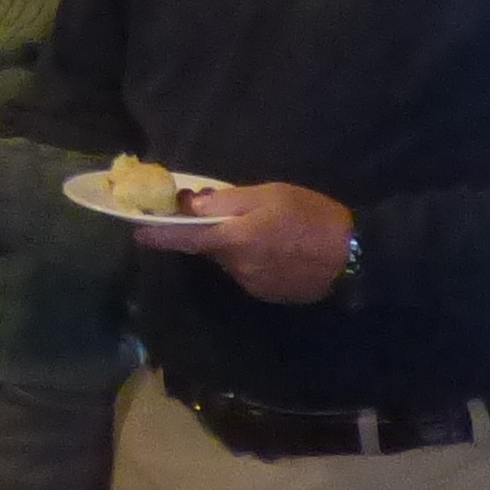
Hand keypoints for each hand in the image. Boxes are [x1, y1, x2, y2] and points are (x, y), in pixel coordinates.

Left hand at [133, 182, 354, 302]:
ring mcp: (251, 283)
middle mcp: (235, 266)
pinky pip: (249, 273)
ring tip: (270, 231)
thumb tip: (193, 204)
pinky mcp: (266, 294)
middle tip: (235, 214)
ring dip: (237, 246)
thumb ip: (229, 200)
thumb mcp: (271, 195)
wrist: (353, 257)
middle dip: (213, 232)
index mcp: (234, 239)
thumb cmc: (313, 217)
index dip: (159, 234)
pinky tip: (280, 249)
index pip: (185, 238)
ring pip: (230, 261)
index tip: (136, 230)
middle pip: (209, 248)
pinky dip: (255, 260)